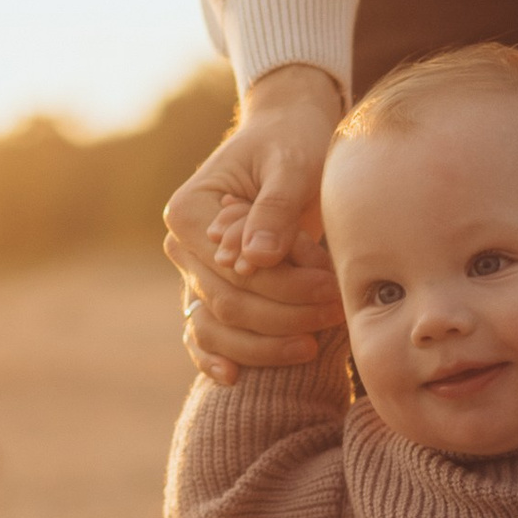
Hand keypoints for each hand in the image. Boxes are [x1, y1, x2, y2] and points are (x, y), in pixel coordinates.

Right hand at [162, 64, 346, 382]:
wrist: (286, 139)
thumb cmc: (292, 145)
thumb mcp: (290, 164)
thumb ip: (274, 208)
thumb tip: (256, 259)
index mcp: (187, 212)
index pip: (231, 268)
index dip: (283, 284)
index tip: (330, 284)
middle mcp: (180, 247)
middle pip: (225, 303)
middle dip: (284, 315)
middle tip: (336, 312)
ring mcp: (192, 273)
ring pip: (215, 328)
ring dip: (264, 343)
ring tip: (313, 345)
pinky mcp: (210, 291)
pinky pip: (204, 335)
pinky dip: (217, 358)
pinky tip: (235, 379)